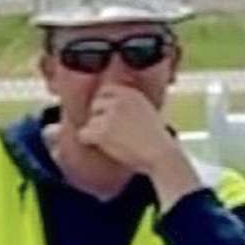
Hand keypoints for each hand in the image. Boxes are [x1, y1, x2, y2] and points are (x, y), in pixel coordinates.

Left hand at [76, 79, 196, 199]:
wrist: (161, 154)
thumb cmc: (156, 139)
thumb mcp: (146, 110)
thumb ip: (128, 103)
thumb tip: (108, 103)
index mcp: (131, 93)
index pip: (105, 90)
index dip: (103, 105)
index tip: (106, 116)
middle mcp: (119, 101)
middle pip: (95, 105)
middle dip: (98, 118)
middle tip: (109, 132)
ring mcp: (110, 115)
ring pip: (90, 121)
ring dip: (96, 132)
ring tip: (114, 142)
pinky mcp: (103, 131)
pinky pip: (83, 134)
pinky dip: (89, 142)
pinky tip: (102, 146)